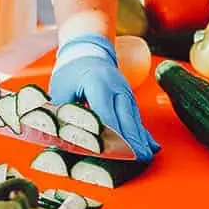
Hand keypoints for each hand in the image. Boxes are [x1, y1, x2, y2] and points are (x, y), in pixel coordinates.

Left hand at [48, 33, 158, 160]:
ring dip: (140, 140)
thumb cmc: (71, 71)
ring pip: (135, 120)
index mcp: (97, 84)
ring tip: (145, 157)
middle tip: (137, 159)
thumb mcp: (60, 89)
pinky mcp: (128, 99)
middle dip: (132, 141)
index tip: (112, 153)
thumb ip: (60, 113)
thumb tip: (57, 138)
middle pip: (126, 119)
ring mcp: (125, 93)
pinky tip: (151, 146)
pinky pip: (137, 118)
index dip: (108, 136)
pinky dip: (143, 133)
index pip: (105, 115)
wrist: (88, 50)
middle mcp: (116, 88)